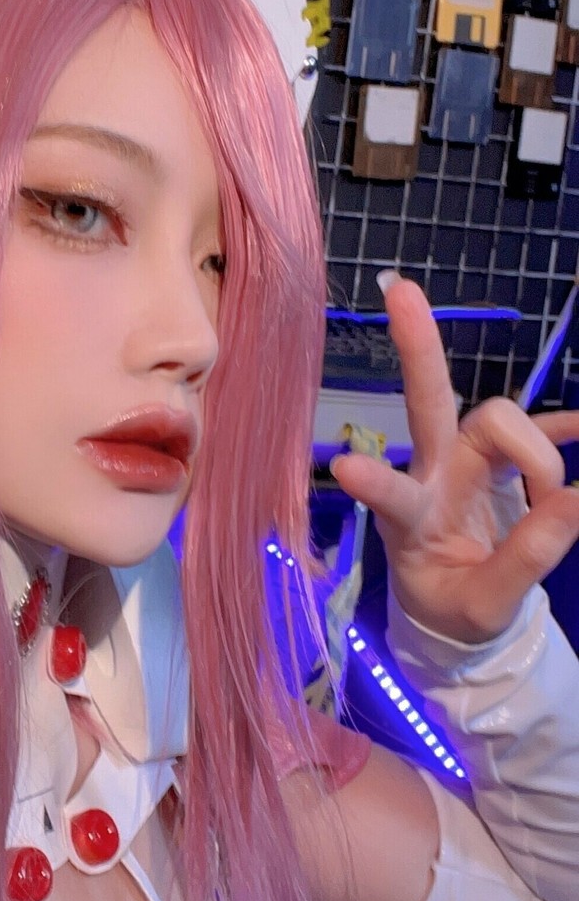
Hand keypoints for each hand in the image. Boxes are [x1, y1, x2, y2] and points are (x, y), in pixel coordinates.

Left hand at [330, 276, 578, 643]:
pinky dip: (568, 429)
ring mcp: (467, 460)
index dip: (373, 481)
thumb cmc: (455, 609)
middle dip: (417, 349)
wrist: (463, 611)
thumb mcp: (484, 606)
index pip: (392, 496)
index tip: (345, 466)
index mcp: (411, 520)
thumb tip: (578, 501)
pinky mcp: (502, 459)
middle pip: (429, 404)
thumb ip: (527, 558)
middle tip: (400, 290)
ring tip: (558, 507)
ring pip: (502, 420)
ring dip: (539, 460)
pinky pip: (542, 430)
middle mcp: (434, 475)